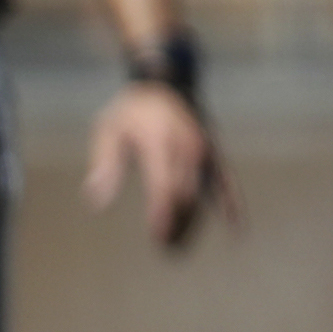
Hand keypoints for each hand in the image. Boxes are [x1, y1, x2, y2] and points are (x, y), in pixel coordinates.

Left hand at [84, 81, 234, 248]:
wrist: (164, 82)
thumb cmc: (130, 111)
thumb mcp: (108, 130)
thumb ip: (104, 164)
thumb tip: (94, 201)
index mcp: (160, 141)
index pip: (164, 183)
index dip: (162, 212)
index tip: (158, 236)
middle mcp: (186, 146)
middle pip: (185, 194)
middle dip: (175, 224)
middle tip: (162, 248)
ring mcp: (203, 150)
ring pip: (202, 194)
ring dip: (193, 224)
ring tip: (178, 249)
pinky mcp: (213, 153)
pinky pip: (226, 181)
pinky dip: (232, 204)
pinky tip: (238, 229)